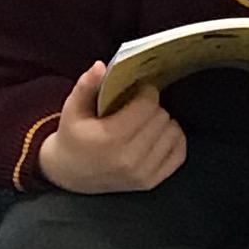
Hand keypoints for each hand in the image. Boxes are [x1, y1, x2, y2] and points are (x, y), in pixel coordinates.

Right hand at [36, 63, 186, 194]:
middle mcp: (129, 158)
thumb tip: (101, 66)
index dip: (146, 92)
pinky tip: (160, 134)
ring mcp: (142, 173)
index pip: (147, 106)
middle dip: (153, 107)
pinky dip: (174, 140)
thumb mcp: (72, 108)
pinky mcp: (150, 182)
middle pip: (161, 118)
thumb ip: (86, 85)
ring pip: (173, 134)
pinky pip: (178, 154)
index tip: (139, 90)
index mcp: (110, 138)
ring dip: (164, 123)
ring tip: (148, 121)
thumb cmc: (73, 137)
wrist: (70, 174)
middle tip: (140, 106)